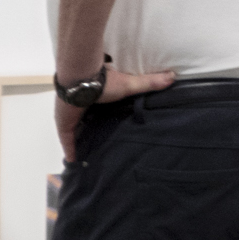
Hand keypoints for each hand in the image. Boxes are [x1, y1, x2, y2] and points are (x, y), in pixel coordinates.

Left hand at [54, 66, 173, 161]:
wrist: (81, 80)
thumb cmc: (104, 82)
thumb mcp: (130, 85)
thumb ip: (149, 83)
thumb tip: (173, 76)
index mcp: (95, 98)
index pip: (98, 110)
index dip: (102, 118)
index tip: (110, 127)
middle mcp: (82, 108)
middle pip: (86, 124)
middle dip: (91, 133)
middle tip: (101, 147)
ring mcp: (71, 118)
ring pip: (76, 133)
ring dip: (81, 142)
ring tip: (90, 157)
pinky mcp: (65, 126)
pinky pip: (67, 143)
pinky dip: (71, 152)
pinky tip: (75, 163)